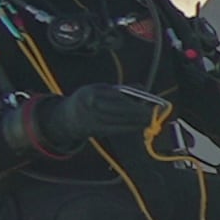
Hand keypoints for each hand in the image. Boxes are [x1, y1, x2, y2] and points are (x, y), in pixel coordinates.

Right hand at [26, 84, 160, 152]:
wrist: (67, 116)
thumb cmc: (91, 99)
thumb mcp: (102, 89)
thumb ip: (123, 89)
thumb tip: (144, 90)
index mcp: (91, 92)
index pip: (115, 97)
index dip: (132, 101)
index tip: (146, 103)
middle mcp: (89, 105)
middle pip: (116, 109)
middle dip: (136, 112)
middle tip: (152, 114)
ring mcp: (90, 119)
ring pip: (117, 121)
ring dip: (135, 122)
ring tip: (149, 120)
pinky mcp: (94, 130)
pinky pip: (114, 129)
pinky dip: (129, 128)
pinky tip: (139, 126)